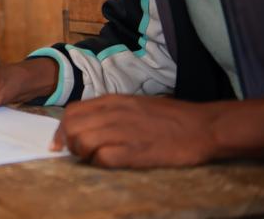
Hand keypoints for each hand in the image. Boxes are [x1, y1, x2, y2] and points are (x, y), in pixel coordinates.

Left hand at [51, 95, 217, 167]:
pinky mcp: (136, 151)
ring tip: (96, 158)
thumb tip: (86, 125)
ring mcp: (124, 131)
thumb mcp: (134, 104)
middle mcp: (114, 113)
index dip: (61, 129)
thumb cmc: (170, 117)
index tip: (60, 144)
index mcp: (113, 101)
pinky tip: (111, 163)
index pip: (72, 112)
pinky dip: (100, 163)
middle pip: (71, 127)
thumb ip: (109, 112)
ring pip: (82, 141)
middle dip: (68, 143)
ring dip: (83, 154)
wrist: (203, 126)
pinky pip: (103, 158)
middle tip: (79, 154)